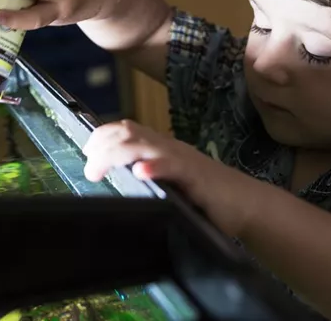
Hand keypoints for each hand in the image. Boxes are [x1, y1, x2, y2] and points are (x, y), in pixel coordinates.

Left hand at [83, 119, 266, 237]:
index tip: (87, 152)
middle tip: (90, 170)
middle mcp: (167, 146)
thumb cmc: (204, 193)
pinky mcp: (196, 177)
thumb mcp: (168, 179)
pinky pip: (173, 167)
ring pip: (143, 145)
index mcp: (159, 146)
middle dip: (102, 147)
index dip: (102, 135)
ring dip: (116, 154)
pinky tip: (142, 172)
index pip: (125, 128)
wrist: (243, 202)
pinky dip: (155, 167)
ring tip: (99, 168)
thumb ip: (146, 173)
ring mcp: (181, 159)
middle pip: (128, 133)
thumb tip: (116, 175)